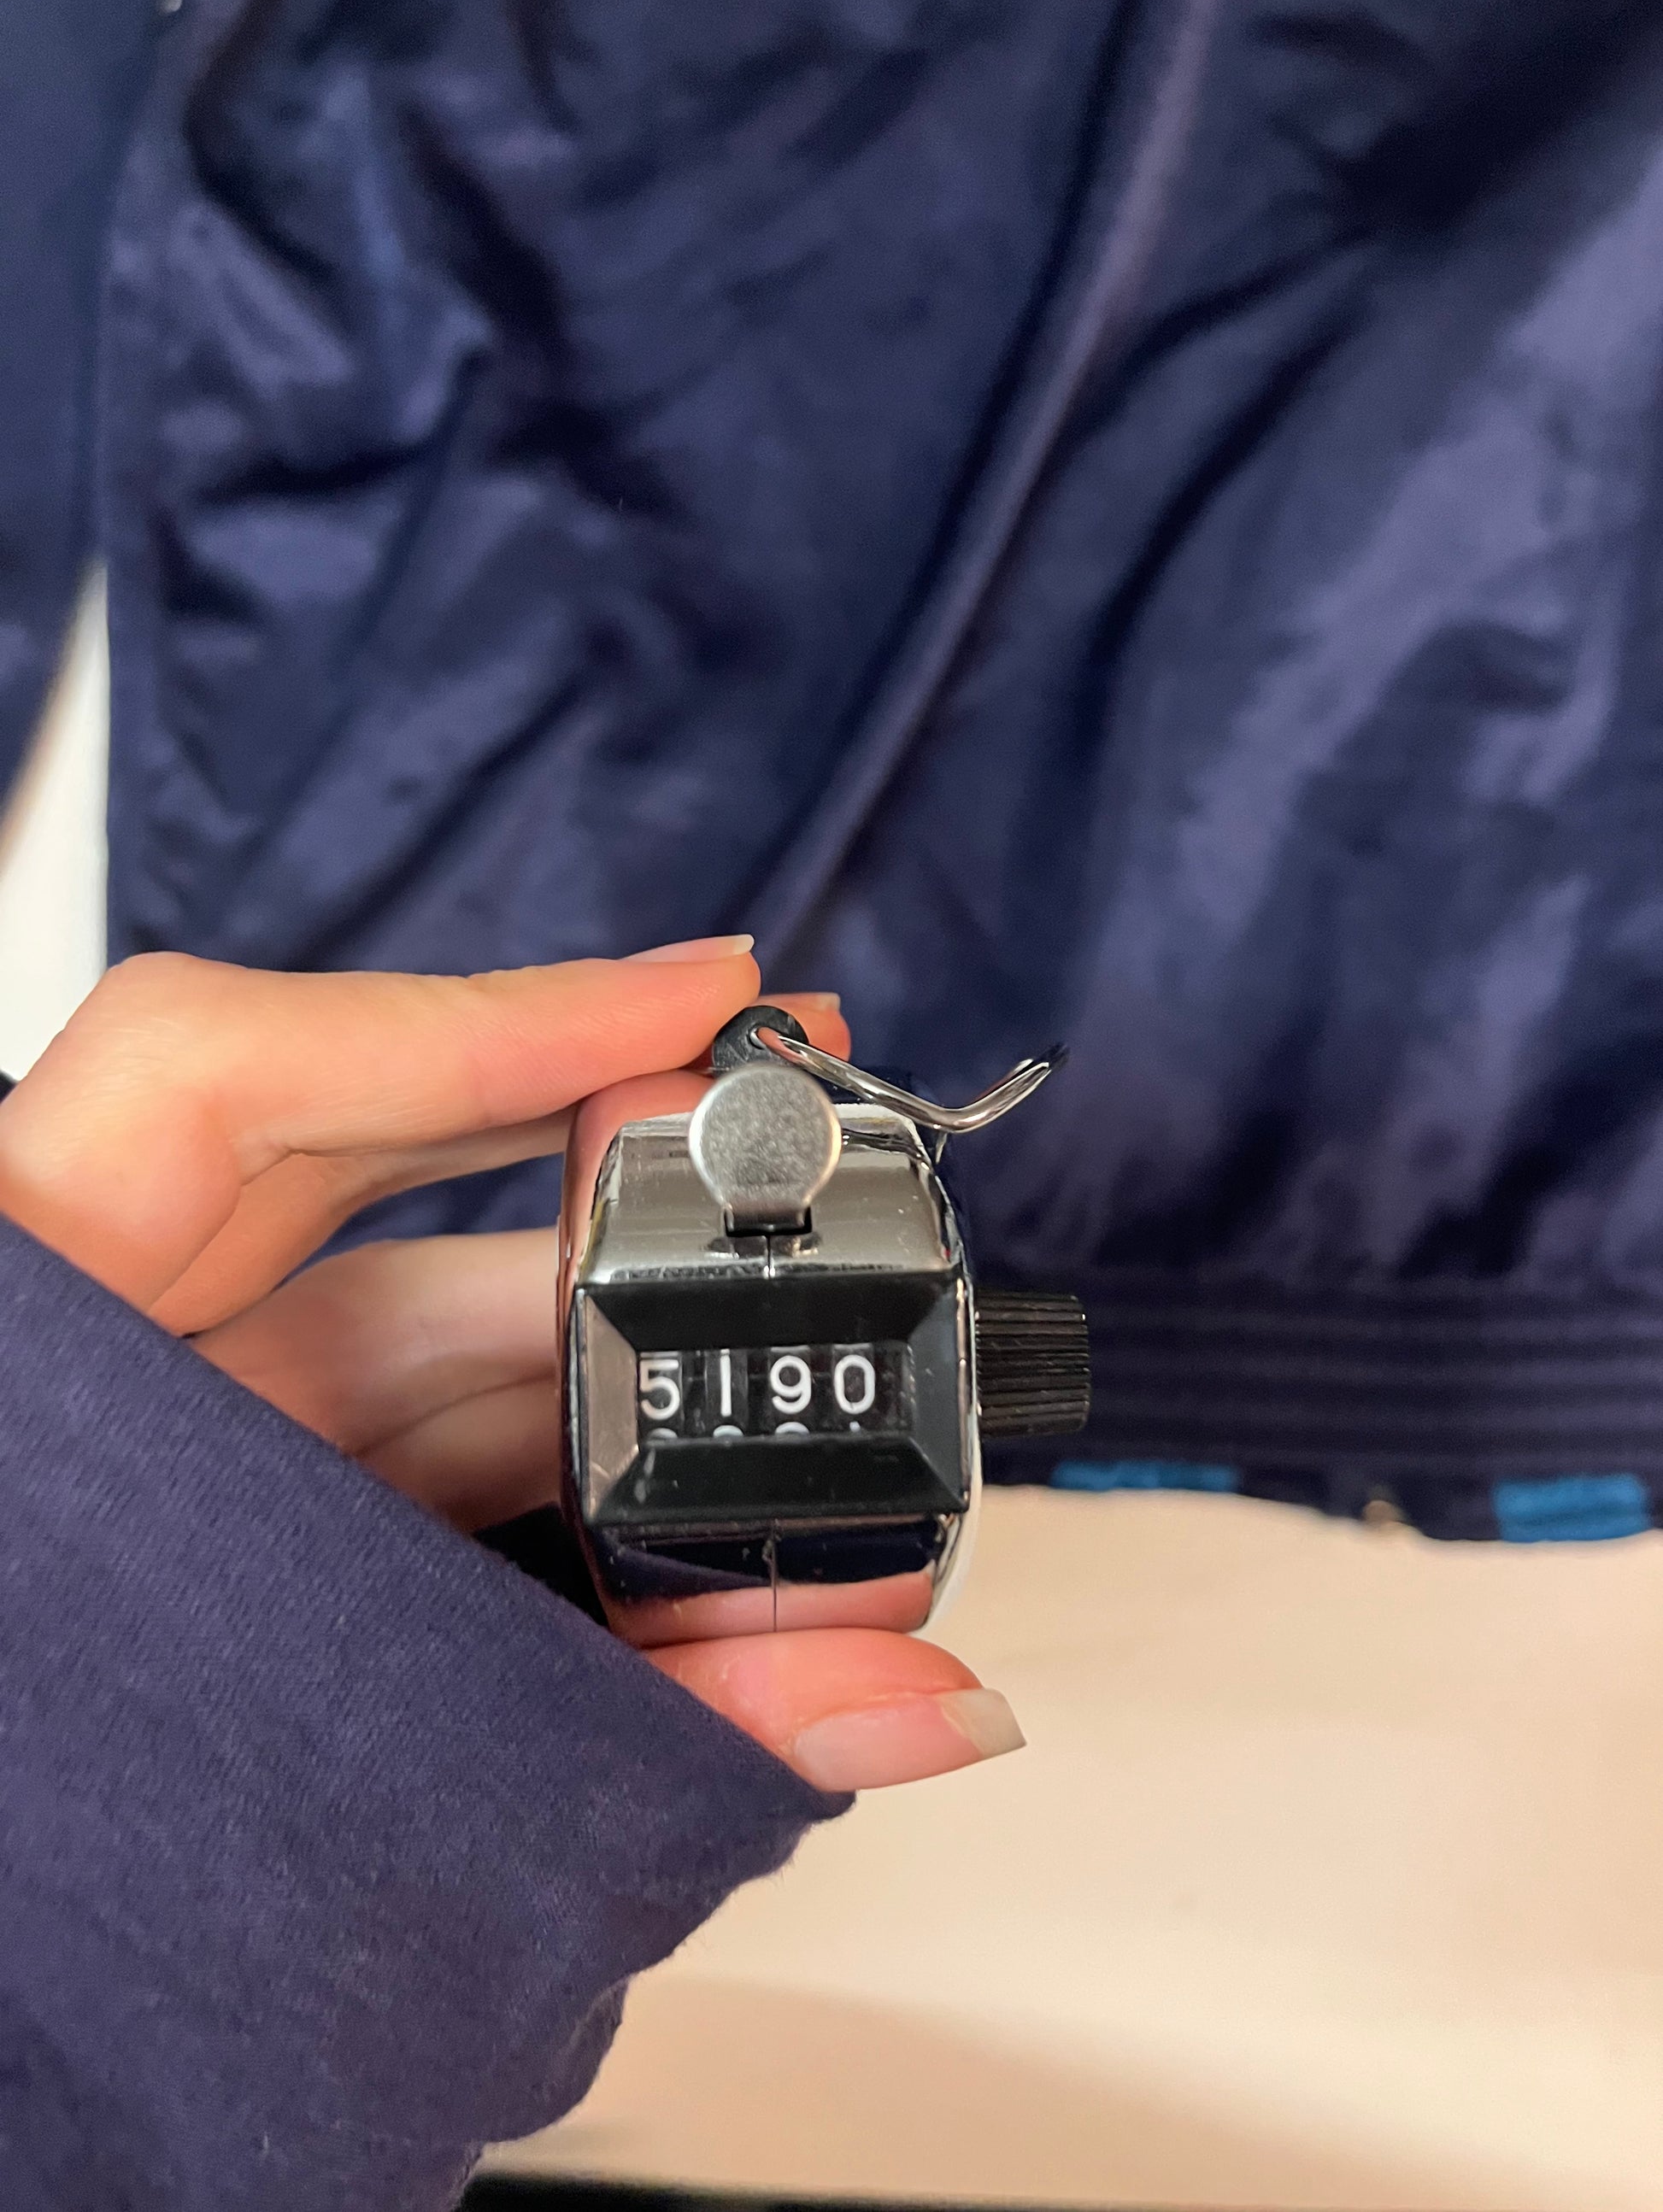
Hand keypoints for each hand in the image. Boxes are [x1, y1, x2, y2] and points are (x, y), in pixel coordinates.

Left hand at [0, 942, 1023, 1790]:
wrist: (13, 2013)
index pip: (216, 1088)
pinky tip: (662, 1483)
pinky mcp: (218, 1518)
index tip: (694, 1005)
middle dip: (606, 1189)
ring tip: (766, 1381)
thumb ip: (648, 1730)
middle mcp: (101, 1392)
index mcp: (50, 1384)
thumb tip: (916, 1694)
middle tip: (787, 1163)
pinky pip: (392, 1435)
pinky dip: (545, 1450)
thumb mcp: (357, 1786)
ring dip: (606, 1356)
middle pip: (365, 1197)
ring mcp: (159, 1449)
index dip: (473, 1021)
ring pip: (408, 1338)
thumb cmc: (85, 1844)